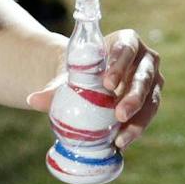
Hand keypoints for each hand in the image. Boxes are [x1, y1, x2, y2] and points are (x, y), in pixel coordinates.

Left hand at [25, 28, 162, 149]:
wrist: (89, 82)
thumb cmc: (80, 71)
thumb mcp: (69, 75)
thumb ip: (53, 87)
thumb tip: (32, 100)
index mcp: (127, 41)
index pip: (127, 48)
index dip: (120, 64)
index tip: (107, 83)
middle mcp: (145, 60)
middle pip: (144, 76)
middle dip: (133, 96)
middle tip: (118, 114)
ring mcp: (152, 81)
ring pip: (151, 100)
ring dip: (138, 119)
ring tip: (121, 137)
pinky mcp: (151, 101)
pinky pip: (147, 116)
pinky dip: (135, 129)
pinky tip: (122, 142)